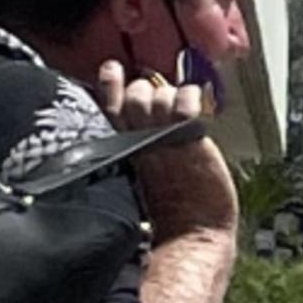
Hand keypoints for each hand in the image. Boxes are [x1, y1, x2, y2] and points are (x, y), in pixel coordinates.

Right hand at [97, 61, 238, 235]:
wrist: (192, 233)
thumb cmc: (175, 209)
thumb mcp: (145, 173)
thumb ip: (138, 142)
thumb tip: (143, 113)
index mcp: (123, 150)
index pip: (108, 108)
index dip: (109, 86)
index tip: (111, 69)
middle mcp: (138, 140)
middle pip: (134, 94)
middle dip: (147, 94)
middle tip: (160, 112)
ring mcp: (161, 137)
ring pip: (158, 93)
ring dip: (171, 98)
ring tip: (178, 119)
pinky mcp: (185, 137)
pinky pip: (184, 101)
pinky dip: (190, 98)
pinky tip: (194, 111)